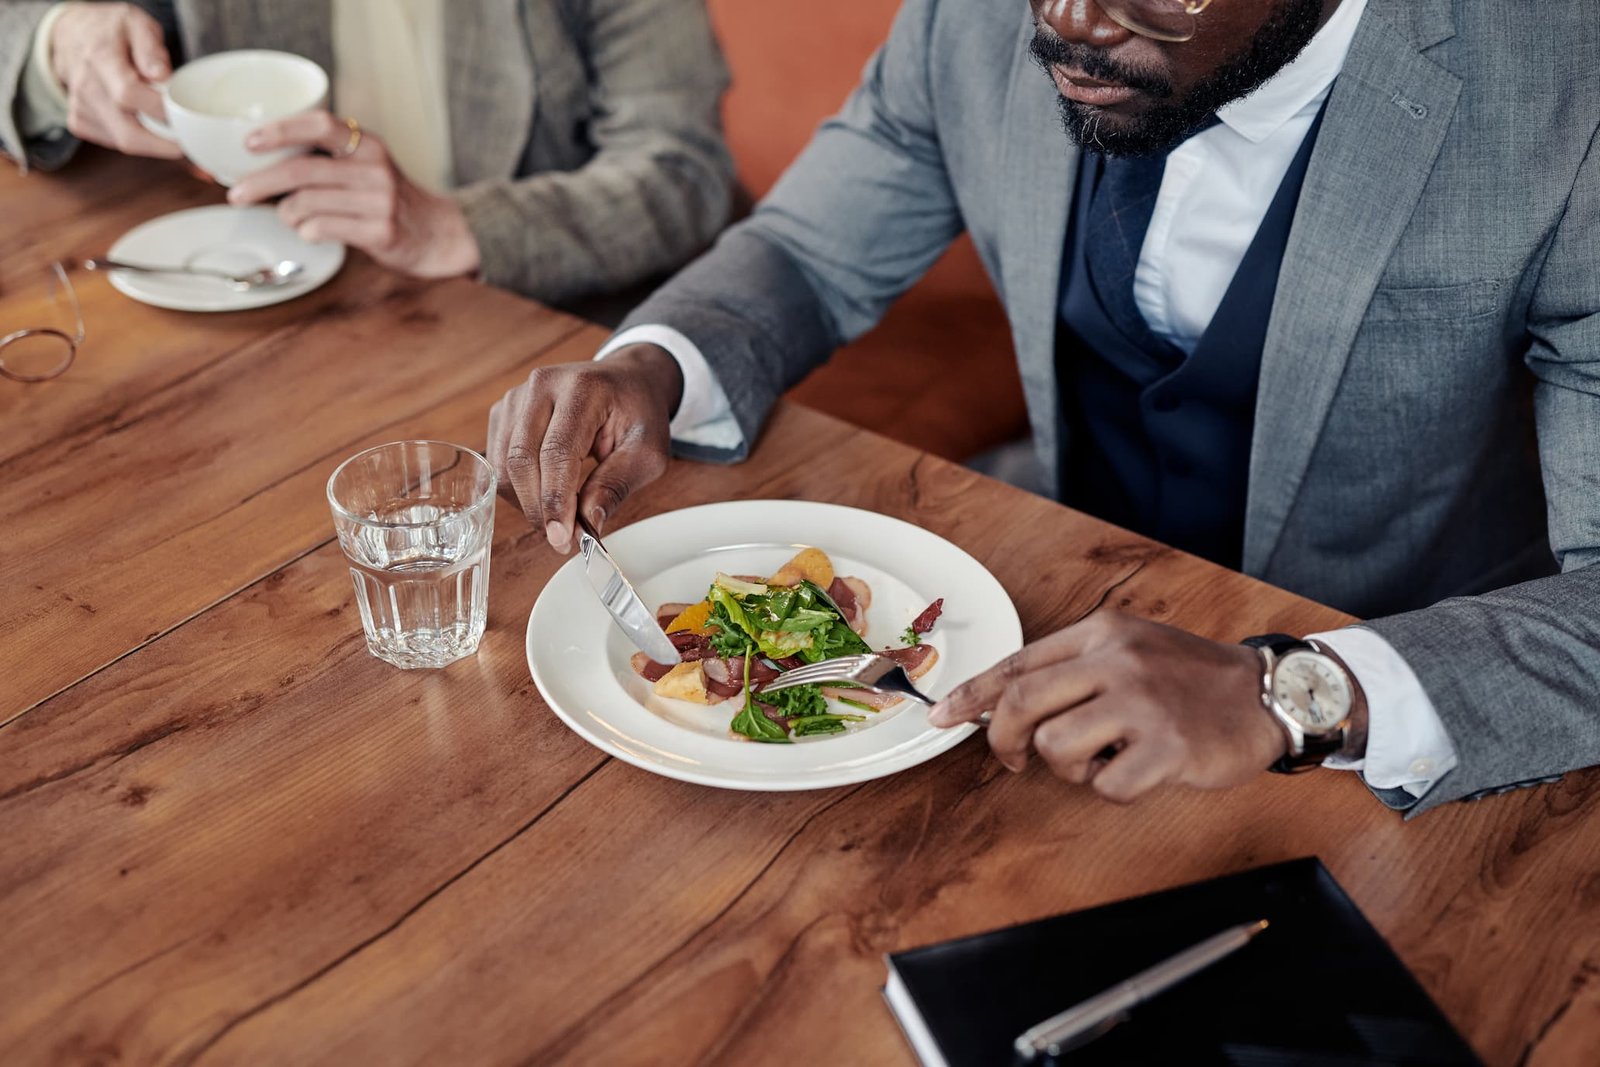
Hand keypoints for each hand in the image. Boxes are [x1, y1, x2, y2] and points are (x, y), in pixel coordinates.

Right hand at [49, 2, 181, 157]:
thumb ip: (151, 49)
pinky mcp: (79, 121)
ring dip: (151, 141)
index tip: (184, 116)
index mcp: (101, 58)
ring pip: (122, 141)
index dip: (159, 110)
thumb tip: (162, 77)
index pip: (129, 94)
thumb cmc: (110, 30)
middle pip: (127, 132)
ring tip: (165, 123)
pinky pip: (113, 141)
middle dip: (163, 144)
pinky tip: (142, 121)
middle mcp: (86, 86)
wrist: (72, 34)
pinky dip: (135, 137)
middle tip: (187, 141)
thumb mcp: (136, 23)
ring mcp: (80, 107)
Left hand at [226, 111, 479, 277]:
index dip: (279, 130)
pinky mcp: (381, 232)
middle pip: (301, 171)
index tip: (248, 142)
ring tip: (291, 219)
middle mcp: (374, 168)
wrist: (439, 234)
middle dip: (260, 183)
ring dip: (287, 214)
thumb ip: (328, 158)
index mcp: (366, 144)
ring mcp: (379, 201)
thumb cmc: (388, 201)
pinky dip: (307, 232)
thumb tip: (262, 161)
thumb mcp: (366, 166)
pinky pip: (322, 229)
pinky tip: (313, 232)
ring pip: (306, 203)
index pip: (317, 125)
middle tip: (237, 194)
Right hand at [486, 344, 682, 550]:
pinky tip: (541, 497)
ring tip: (557, 517)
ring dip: (525, 502)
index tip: (562, 538)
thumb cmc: (639, 415)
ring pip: (503, 465)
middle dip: (538, 508)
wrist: (627, 381)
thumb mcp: (646, 453)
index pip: (557, 453)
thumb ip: (615, 486)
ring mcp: (517, 396)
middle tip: (561, 538)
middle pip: (521, 460)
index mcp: (583, 388)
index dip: (555, 500)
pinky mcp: (504, 411)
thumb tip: (586, 524)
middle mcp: (542, 385)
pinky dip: (515, 489)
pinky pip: (497, 462)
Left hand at [928, 611, 1287, 802]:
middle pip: (1022, 704)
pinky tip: (1134, 771)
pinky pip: (1106, 785)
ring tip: (1100, 759)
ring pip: (1057, 748)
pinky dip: (1110, 789)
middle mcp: (1118, 661)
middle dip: (1003, 740)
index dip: (972, 695)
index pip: (1018, 664)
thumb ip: (1071, 668)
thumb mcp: (1128, 649)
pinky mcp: (1168, 747)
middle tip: (1014, 758)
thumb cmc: (1189, 679)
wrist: (1266, 694)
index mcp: (1102, 632)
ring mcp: (1143, 704)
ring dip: (1068, 768)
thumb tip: (998, 701)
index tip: (941, 717)